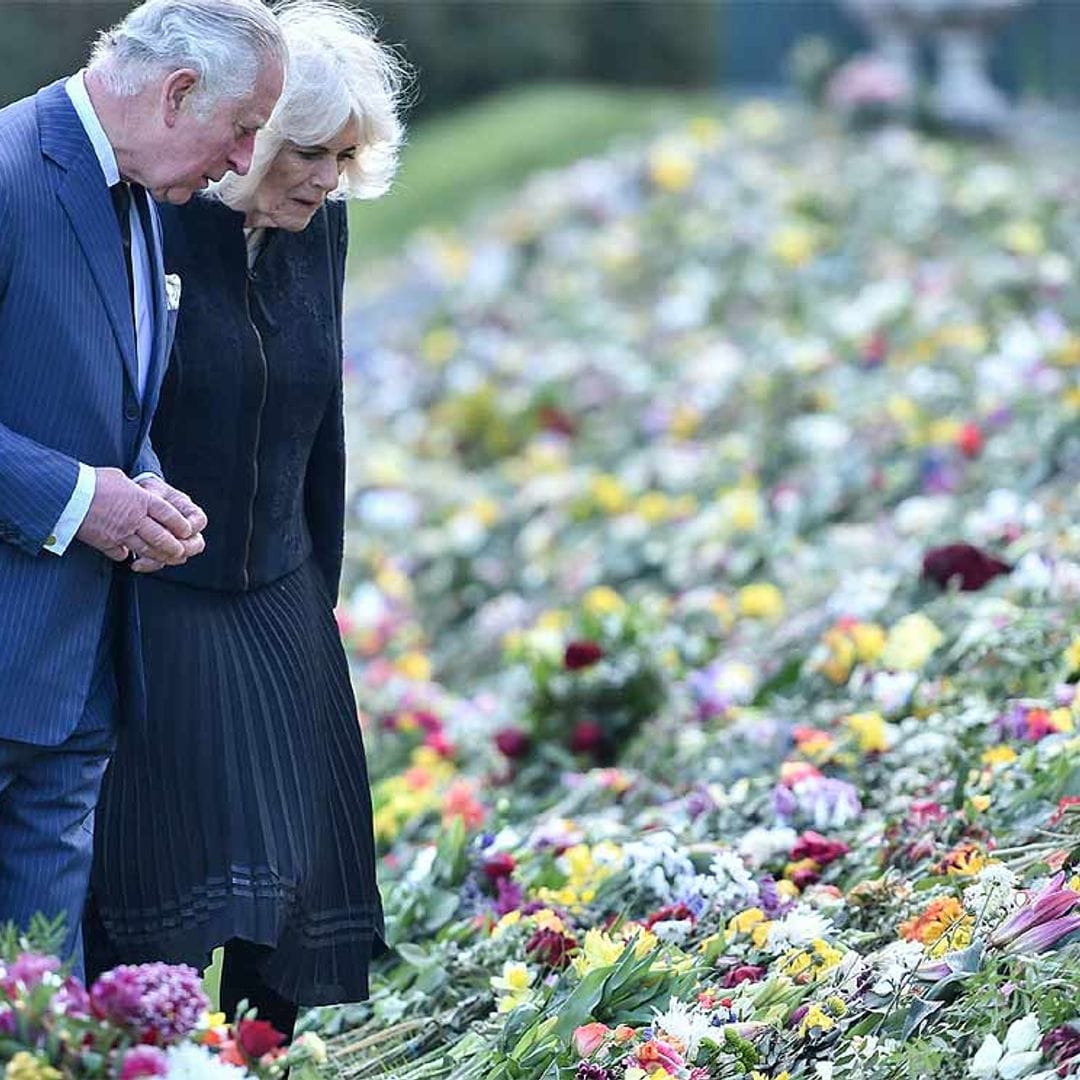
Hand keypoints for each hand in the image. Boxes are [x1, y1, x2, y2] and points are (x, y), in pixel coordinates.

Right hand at [76, 467, 191, 564]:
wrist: (66, 493)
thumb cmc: (91, 480)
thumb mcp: (120, 479)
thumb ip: (134, 491)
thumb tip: (137, 493)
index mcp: (141, 500)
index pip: (169, 515)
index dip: (181, 524)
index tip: (187, 531)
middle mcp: (135, 518)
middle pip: (162, 537)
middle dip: (174, 546)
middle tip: (181, 551)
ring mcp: (121, 532)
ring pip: (146, 549)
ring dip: (157, 556)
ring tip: (165, 560)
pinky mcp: (105, 542)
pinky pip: (120, 554)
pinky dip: (125, 556)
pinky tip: (127, 557)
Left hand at [130, 476, 206, 572]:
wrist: (135, 499)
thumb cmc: (148, 491)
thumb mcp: (152, 489)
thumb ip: (156, 496)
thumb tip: (155, 500)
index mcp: (189, 511)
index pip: (199, 522)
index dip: (190, 528)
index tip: (180, 530)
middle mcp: (186, 528)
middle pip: (196, 544)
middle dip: (184, 549)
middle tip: (170, 551)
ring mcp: (175, 541)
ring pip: (180, 557)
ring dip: (166, 559)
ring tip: (148, 559)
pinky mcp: (161, 550)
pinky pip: (161, 562)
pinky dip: (150, 564)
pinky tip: (135, 564)